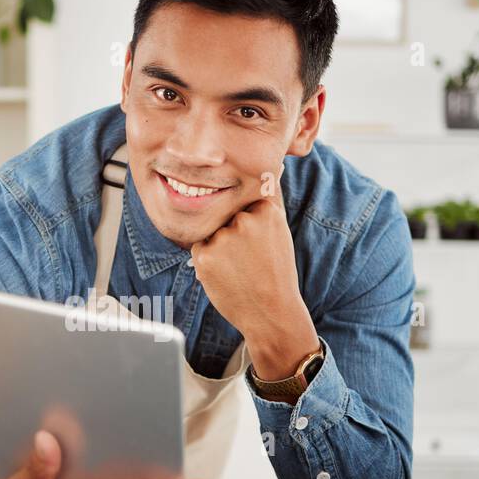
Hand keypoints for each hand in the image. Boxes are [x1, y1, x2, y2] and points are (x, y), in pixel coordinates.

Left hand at [190, 169, 319, 379]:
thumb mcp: (279, 229)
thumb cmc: (275, 271)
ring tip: (239, 269)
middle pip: (224, 215)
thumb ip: (270, 196)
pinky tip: (227, 275)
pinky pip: (199, 248)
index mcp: (266, 210)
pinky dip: (208, 260)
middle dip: (231, 235)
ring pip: (210, 231)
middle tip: (249, 260)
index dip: (246, 223)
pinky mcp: (206, 255)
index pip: (241, 200)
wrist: (270, 313)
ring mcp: (224, 237)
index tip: (256, 244)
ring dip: (219, 247)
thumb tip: (274, 165)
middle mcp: (245, 219)